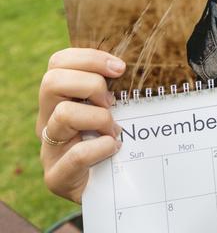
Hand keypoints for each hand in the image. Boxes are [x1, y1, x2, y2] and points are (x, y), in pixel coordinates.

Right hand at [37, 48, 124, 202]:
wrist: (110, 190)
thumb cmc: (115, 142)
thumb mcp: (115, 111)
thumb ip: (116, 89)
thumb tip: (135, 65)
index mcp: (60, 100)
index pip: (59, 63)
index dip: (90, 58)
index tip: (120, 68)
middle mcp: (48, 120)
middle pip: (52, 81)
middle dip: (91, 85)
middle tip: (112, 102)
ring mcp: (49, 148)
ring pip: (63, 114)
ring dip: (99, 119)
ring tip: (115, 130)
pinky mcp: (57, 176)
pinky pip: (77, 154)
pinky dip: (101, 148)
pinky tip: (114, 148)